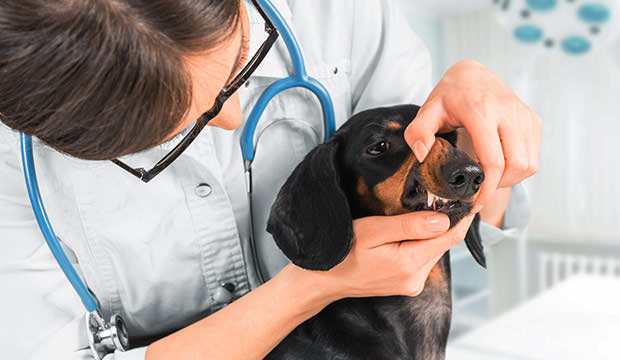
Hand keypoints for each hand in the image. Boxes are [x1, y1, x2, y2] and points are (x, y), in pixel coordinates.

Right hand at [311, 211, 474, 299]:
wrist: (323, 280)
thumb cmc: (342, 251)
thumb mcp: (373, 231)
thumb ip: (409, 225)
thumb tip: (444, 219)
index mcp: (410, 264)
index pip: (449, 236)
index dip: (464, 216)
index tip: (474, 197)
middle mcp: (416, 279)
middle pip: (444, 243)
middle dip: (449, 220)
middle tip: (450, 195)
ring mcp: (412, 284)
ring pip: (434, 250)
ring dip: (435, 231)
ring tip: (431, 208)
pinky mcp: (407, 285)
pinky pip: (423, 258)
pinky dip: (424, 242)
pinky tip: (414, 230)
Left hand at [404, 60, 540, 211]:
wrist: (472, 74)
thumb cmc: (449, 96)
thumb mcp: (427, 111)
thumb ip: (418, 133)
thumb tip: (423, 155)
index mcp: (481, 110)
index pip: (493, 160)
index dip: (487, 188)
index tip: (474, 201)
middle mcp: (508, 111)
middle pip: (516, 165)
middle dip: (499, 185)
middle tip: (480, 188)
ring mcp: (524, 114)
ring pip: (529, 163)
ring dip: (511, 178)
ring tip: (490, 177)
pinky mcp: (532, 119)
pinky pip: (534, 155)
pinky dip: (520, 168)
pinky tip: (500, 165)